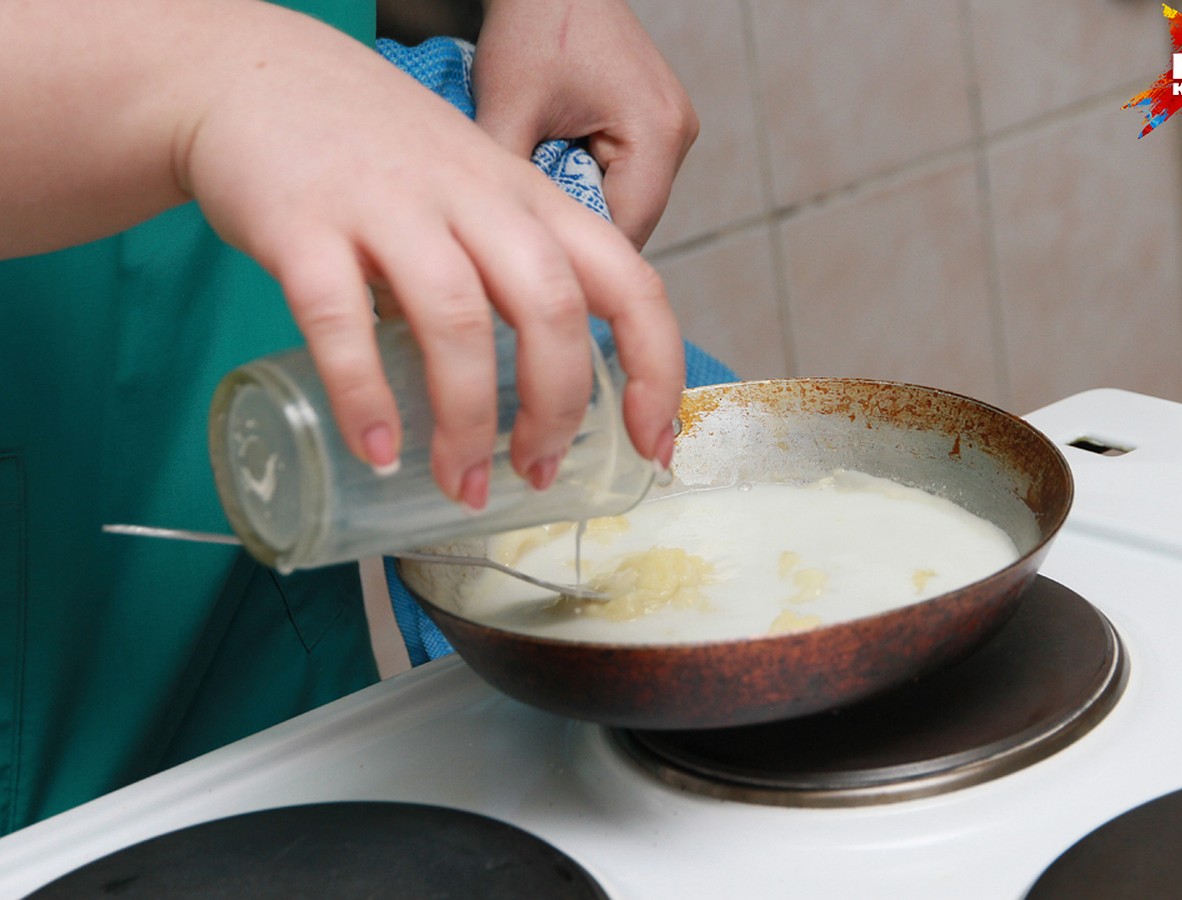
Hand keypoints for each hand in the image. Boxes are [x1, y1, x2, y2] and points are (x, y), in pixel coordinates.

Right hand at [0, 0, 684, 507]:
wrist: (254, 74)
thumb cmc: (377, 154)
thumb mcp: (476, 189)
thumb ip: (517, 266)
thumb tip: (552, 385)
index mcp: (529, 198)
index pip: (629, 283)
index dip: (657, 370)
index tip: (652, 446)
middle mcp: (474, 196)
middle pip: (551, 309)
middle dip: (557, 410)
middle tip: (537, 474)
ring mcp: (389, 205)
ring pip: (458, 320)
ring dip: (468, 421)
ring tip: (462, 484)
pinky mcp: (304, 221)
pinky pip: (342, 320)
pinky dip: (365, 396)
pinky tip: (377, 451)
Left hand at [472, 0, 698, 249]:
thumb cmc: (533, 24)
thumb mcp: (507, 109)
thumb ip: (509, 185)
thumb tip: (503, 249)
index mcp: (657, 132)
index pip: (628, 231)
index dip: (582, 261)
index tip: (540, 276)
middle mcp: (678, 134)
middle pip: (631, 220)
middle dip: (581, 232)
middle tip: (529, 236)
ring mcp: (672, 129)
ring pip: (627, 202)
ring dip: (583, 207)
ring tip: (537, 196)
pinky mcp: (656, 124)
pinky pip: (624, 177)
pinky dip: (587, 182)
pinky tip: (553, 168)